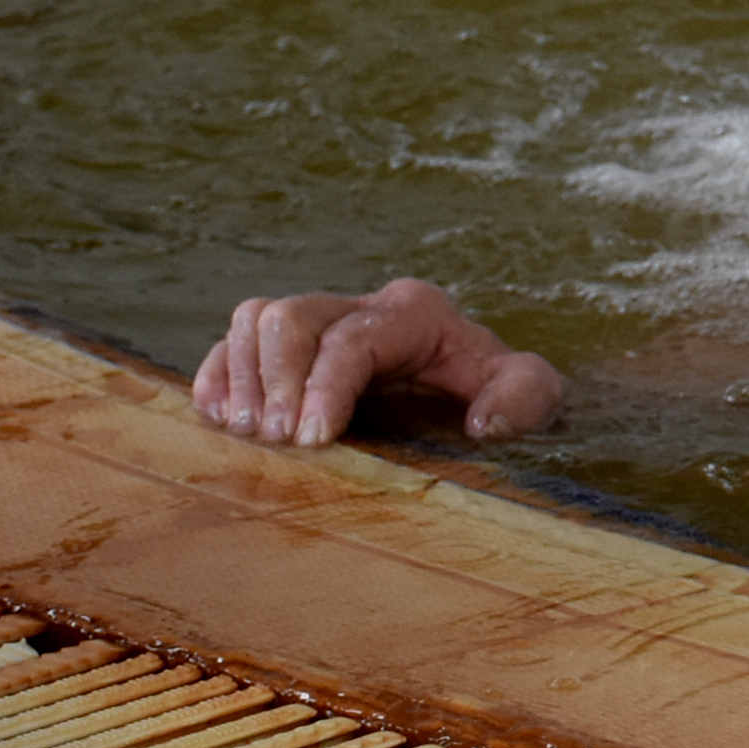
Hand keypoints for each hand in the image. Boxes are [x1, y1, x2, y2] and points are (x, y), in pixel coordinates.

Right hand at [193, 277, 566, 448]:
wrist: (479, 384)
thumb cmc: (499, 390)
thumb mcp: (533, 392)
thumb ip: (526, 396)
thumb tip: (483, 420)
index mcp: (415, 313)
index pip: (353, 338)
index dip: (324, 385)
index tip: (309, 439)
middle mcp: (362, 307)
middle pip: (293, 315)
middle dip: (275, 378)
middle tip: (273, 440)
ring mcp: (322, 322)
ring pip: (257, 318)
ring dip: (241, 375)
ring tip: (244, 432)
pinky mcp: (292, 347)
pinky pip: (236, 340)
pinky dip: (218, 372)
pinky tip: (215, 415)